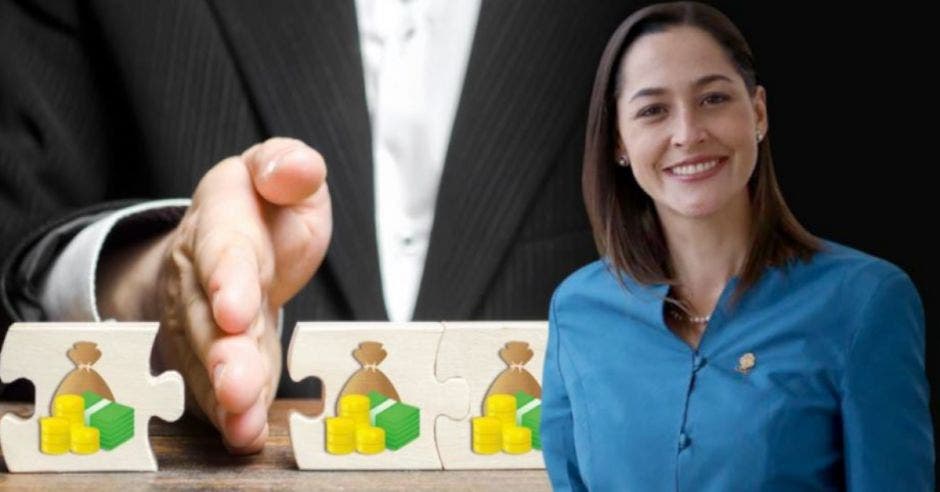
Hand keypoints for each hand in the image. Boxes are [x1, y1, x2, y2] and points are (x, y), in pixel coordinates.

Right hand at [98, 137, 330, 452]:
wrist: (228, 240)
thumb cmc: (264, 207)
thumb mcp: (281, 171)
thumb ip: (288, 167)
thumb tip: (297, 170)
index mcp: (222, 220)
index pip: (223, 250)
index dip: (228, 280)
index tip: (236, 310)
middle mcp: (201, 274)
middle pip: (207, 317)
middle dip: (223, 354)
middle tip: (239, 386)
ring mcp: (201, 319)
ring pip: (208, 359)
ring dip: (225, 394)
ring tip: (243, 422)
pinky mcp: (211, 354)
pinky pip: (215, 385)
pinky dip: (228, 413)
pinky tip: (244, 433)